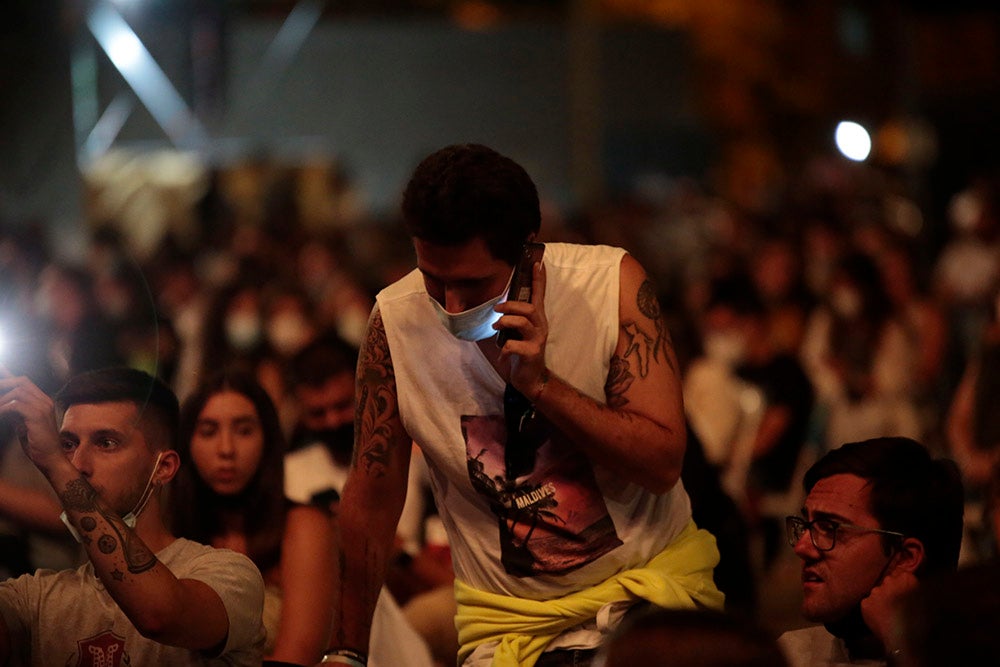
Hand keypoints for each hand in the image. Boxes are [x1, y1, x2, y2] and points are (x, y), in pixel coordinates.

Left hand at [0, 368, 62, 472]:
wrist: (50, 458)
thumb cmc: (38, 444)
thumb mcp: (24, 425)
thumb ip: (17, 413)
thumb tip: (4, 404)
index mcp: (43, 402)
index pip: (25, 383)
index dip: (10, 376)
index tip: (2, 369)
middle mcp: (45, 401)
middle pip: (22, 381)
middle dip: (5, 383)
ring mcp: (43, 407)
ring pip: (18, 392)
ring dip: (2, 399)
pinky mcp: (38, 415)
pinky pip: (16, 405)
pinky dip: (4, 408)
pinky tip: (0, 413)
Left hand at [495, 261, 547, 396]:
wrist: (530, 379)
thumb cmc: (522, 352)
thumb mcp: (517, 333)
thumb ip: (513, 319)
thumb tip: (499, 305)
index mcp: (537, 320)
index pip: (539, 295)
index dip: (538, 279)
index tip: (536, 262)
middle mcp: (540, 327)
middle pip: (530, 308)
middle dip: (511, 305)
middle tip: (497, 308)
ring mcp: (537, 340)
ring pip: (523, 322)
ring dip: (506, 321)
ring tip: (496, 326)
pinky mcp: (532, 353)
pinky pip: (514, 345)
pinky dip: (504, 348)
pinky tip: (503, 354)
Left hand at [861, 566, 916, 653]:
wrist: (904, 641)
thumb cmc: (921, 624)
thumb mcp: (928, 604)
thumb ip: (919, 591)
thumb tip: (914, 587)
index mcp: (908, 579)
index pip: (903, 575)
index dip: (904, 584)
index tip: (906, 593)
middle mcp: (889, 581)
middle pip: (888, 581)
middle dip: (891, 589)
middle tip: (897, 604)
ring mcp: (875, 591)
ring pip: (877, 592)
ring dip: (881, 599)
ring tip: (888, 613)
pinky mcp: (865, 602)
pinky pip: (868, 602)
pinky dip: (872, 608)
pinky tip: (880, 618)